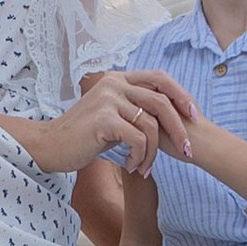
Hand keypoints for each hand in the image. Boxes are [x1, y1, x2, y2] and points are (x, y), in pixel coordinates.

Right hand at [14, 74, 191, 176]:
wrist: (52, 147)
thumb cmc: (84, 136)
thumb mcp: (112, 115)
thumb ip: (135, 108)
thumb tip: (169, 113)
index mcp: (118, 78)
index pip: (160, 78)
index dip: (181, 96)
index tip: (194, 117)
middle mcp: (114, 83)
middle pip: (162, 101)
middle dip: (179, 128)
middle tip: (186, 151)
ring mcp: (108, 99)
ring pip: (151, 125)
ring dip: (154, 152)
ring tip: (145, 167)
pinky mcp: (104, 119)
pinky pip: (137, 139)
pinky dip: (140, 157)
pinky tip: (131, 167)